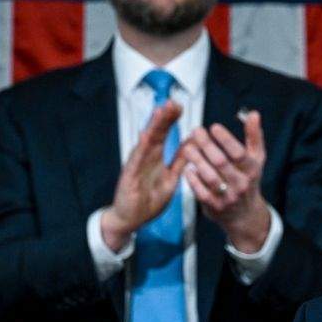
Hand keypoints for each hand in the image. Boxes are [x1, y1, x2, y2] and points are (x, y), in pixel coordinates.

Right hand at [101, 101, 186, 251]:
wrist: (130, 220)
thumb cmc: (148, 200)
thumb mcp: (170, 179)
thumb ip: (180, 161)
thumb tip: (192, 143)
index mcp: (156, 158)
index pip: (164, 134)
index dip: (171, 120)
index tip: (179, 106)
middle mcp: (145, 158)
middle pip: (155, 133)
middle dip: (163, 117)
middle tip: (172, 102)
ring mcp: (136, 166)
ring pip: (146, 143)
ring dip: (153, 127)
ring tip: (160, 111)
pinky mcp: (129, 177)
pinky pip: (136, 161)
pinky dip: (141, 148)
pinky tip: (145, 136)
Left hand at [182, 109, 270, 252]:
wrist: (245, 215)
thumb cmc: (248, 180)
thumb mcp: (256, 159)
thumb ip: (254, 136)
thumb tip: (253, 113)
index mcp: (252, 170)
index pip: (239, 153)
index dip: (226, 139)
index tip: (213, 127)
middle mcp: (241, 184)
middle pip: (221, 162)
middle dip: (207, 145)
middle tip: (196, 131)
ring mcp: (227, 196)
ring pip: (209, 176)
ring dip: (197, 160)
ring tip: (187, 147)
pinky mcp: (214, 206)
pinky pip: (201, 191)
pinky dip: (193, 179)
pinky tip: (187, 168)